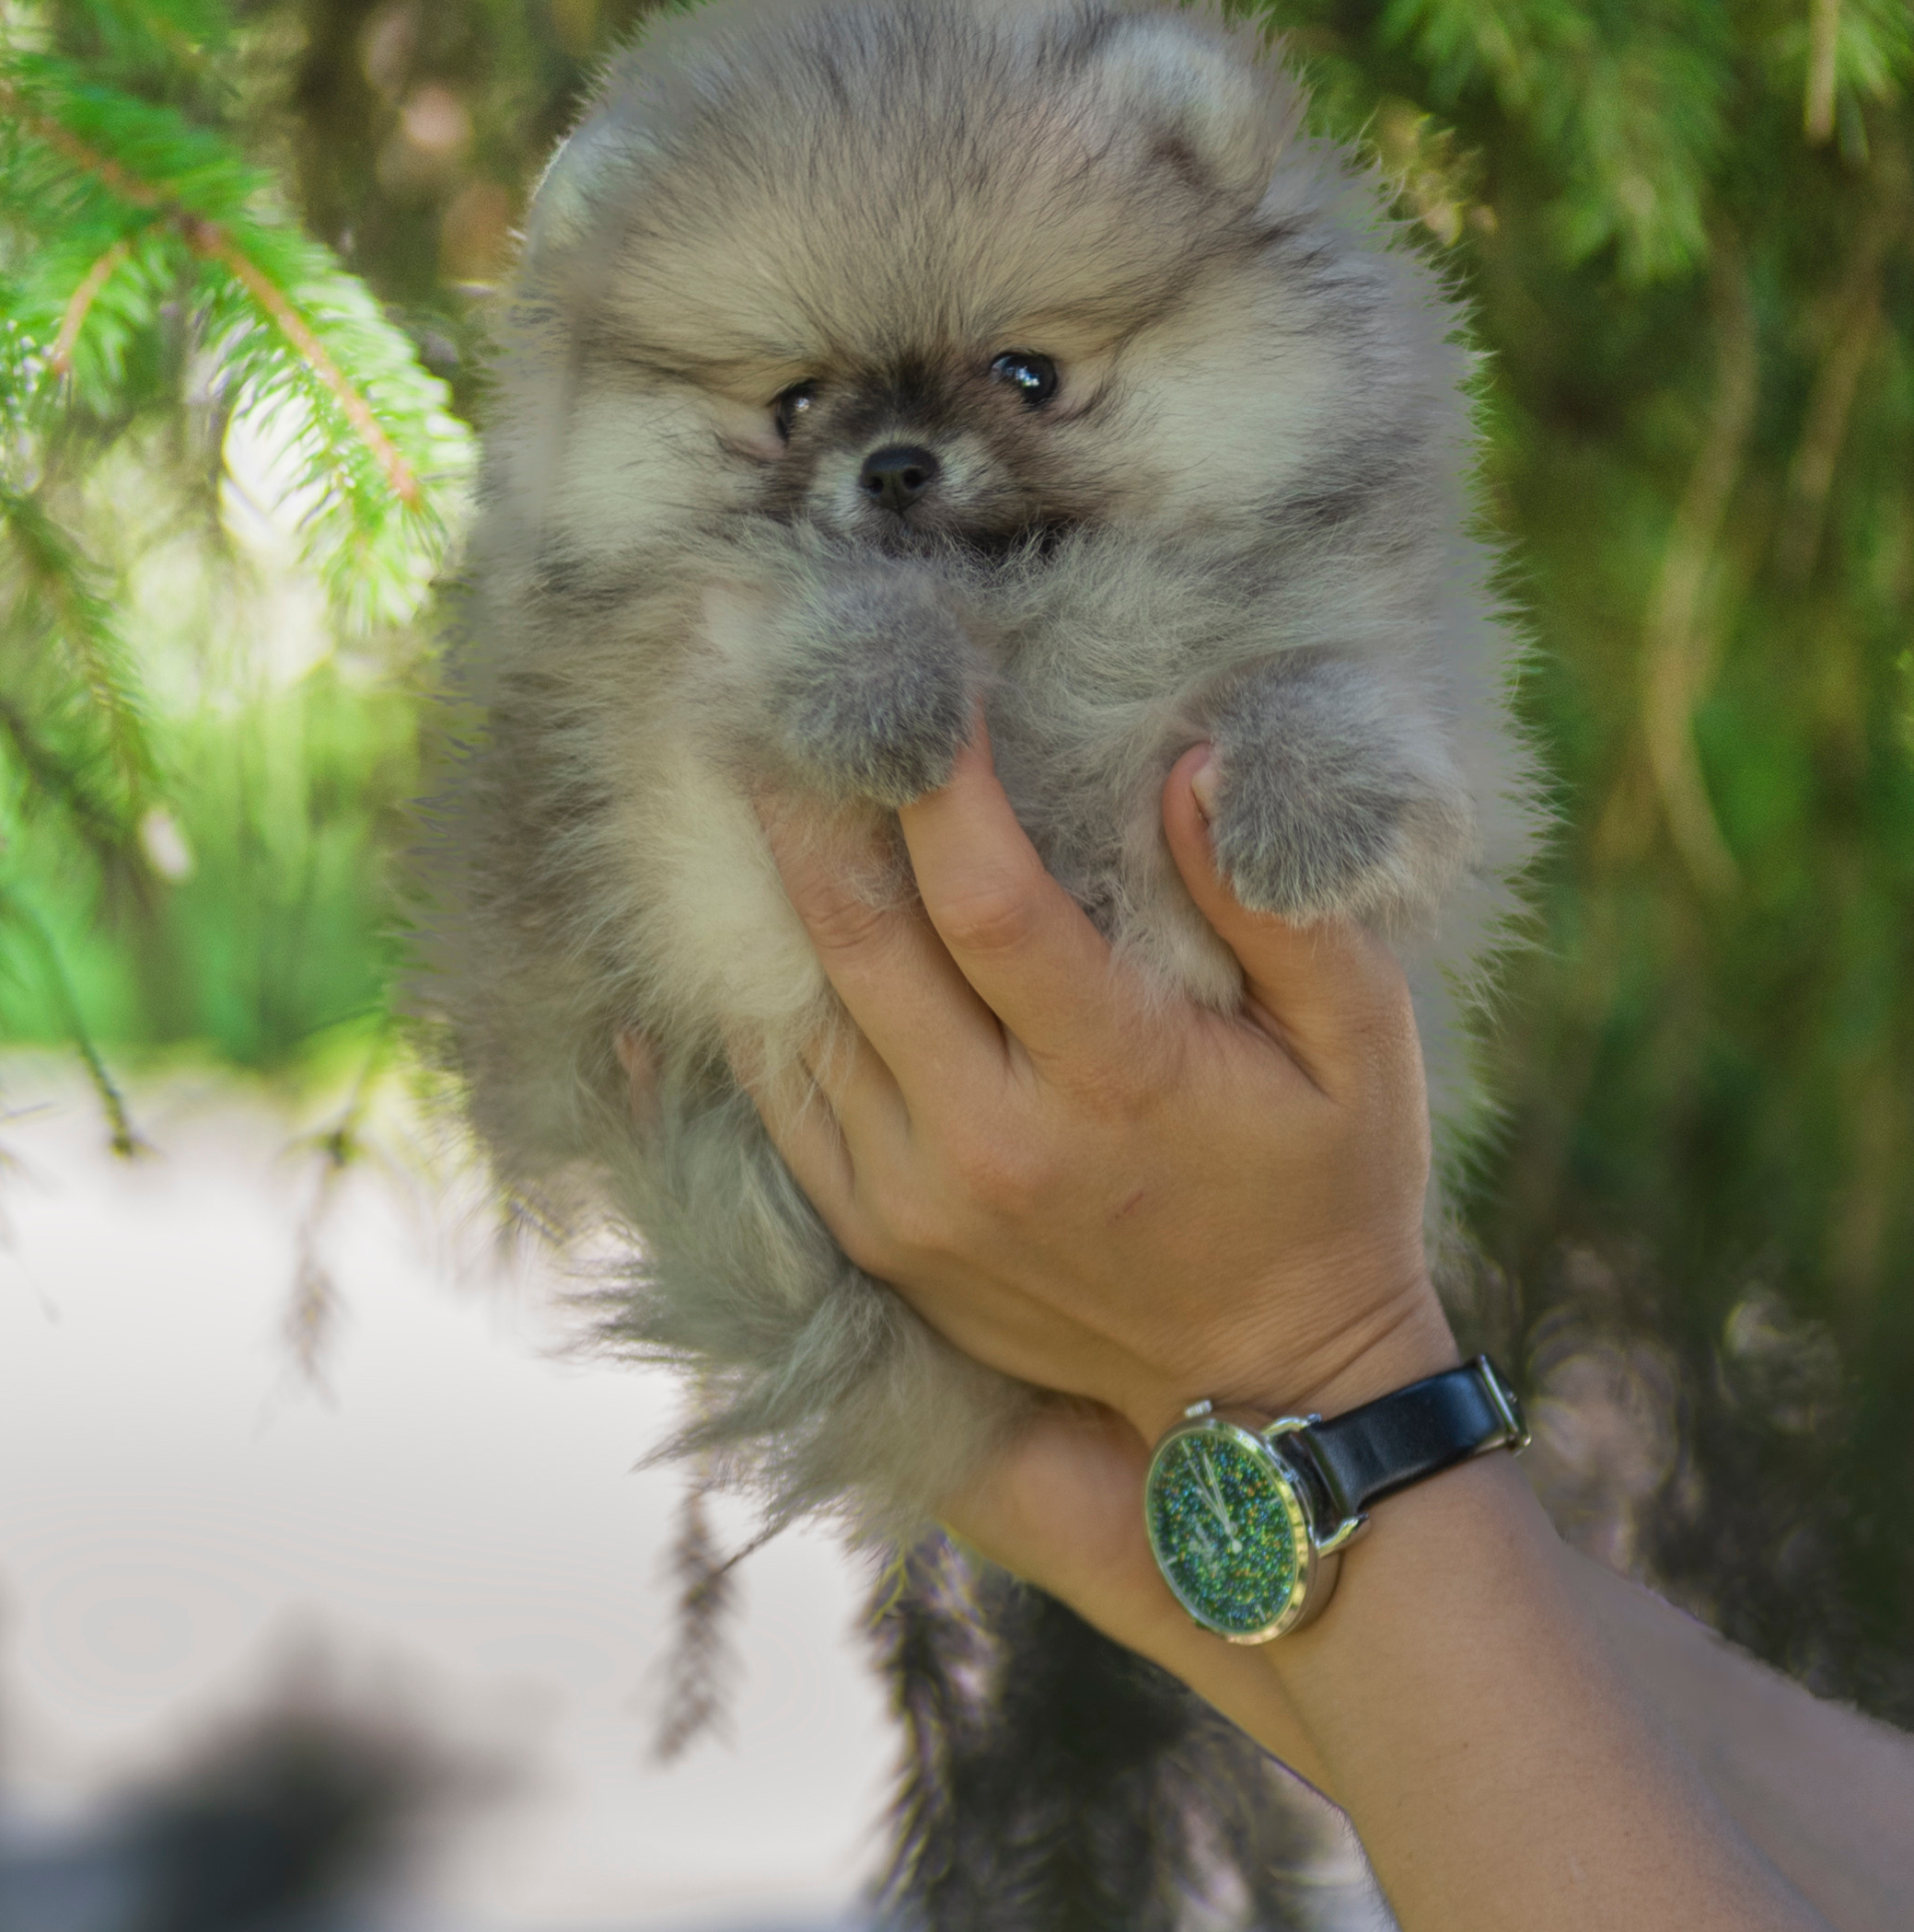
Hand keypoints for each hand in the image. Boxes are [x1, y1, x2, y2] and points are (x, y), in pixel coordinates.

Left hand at [749, 721, 1455, 1453]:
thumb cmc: (1327, 1189)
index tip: (912, 678)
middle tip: (760, 690)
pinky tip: (713, 916)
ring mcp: (919, 1205)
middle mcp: (994, 1147)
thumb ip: (1278, 906)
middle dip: (802, 799)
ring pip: (796, 1019)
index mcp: (1117, 1081)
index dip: (937, 781)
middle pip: (857, 942)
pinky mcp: (879, 1240)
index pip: (989, 900)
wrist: (1273, 1396)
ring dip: (758, 887)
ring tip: (732, 768)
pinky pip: (777, 1102)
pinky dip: (741, 1004)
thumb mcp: (1361, 1045)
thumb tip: (1188, 766)